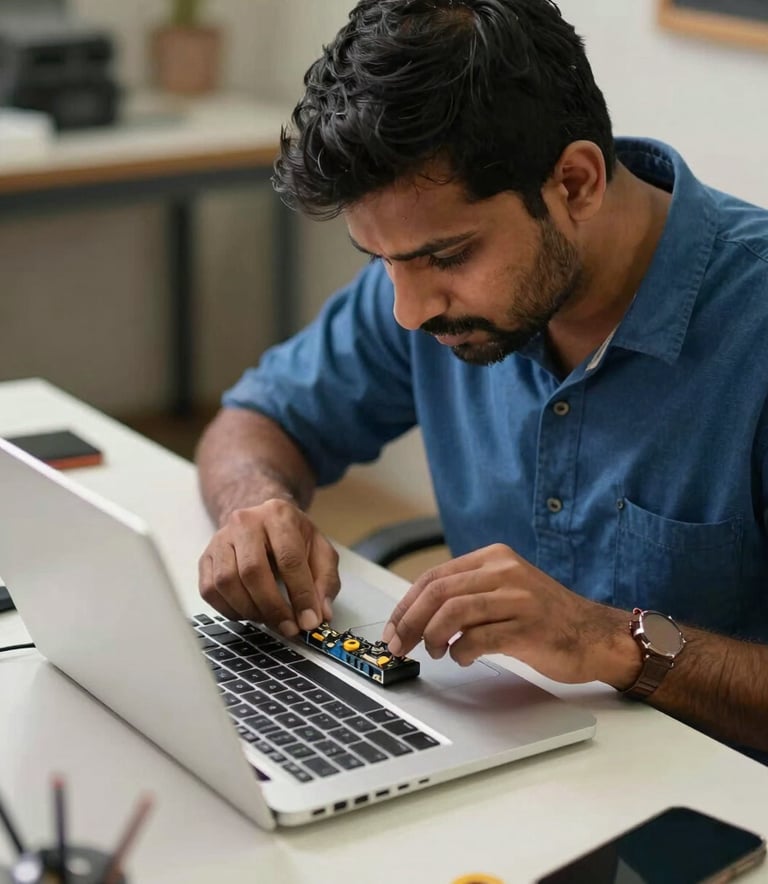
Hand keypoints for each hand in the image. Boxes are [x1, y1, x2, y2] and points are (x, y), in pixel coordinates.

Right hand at [198, 499, 339, 635]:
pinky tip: (248, 612)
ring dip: (250, 610)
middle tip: (288, 627)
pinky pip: (209, 590)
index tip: (309, 620)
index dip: (300, 594)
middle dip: (273, 607)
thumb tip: (321, 613)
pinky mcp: (206, 558)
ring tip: (269, 619)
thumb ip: (325, 581)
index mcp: (279, 516)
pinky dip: (229, 609)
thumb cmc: (293, 538)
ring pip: (227, 582)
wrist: (263, 521)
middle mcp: (245, 523)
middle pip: (253, 570)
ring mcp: (221, 539)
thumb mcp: (320, 551)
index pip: (289, 558)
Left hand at [382, 543, 636, 685]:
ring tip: (433, 652)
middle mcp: (505, 571)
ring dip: (432, 636)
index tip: (392, 628)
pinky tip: (462, 658)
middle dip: (409, 622)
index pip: (435, 576)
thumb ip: (468, 593)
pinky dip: (461, 651)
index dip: (405, 605)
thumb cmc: (546, 618)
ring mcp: (518, 598)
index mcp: (495, 557)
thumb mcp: (505, 590)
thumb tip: (416, 616)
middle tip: (398, 646)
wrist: (596, 636)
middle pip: (439, 592)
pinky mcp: (528, 627)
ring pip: (454, 611)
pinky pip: (479, 637)